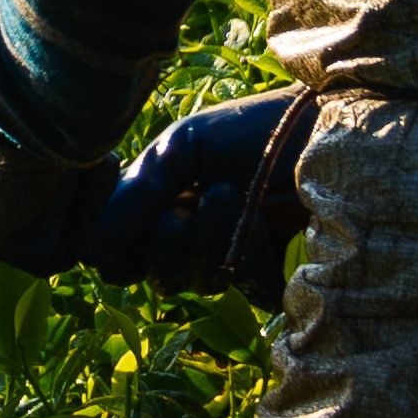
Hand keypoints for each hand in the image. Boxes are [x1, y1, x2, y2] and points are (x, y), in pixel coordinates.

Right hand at [79, 88, 310, 298]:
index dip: (115, 240)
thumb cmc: (252, 129)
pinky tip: (260, 222)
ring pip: (190, 280)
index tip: (132, 208)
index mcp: (160, 204)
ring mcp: (230, 259)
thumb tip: (91, 256)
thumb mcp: (180, 148)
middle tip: (192, 197)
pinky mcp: (271, 276)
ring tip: (230, 195)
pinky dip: (244, 254)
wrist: (326, 129)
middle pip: (148, 271)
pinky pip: (240, 288)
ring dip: (205, 237)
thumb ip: (134, 196)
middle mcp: (190, 237)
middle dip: (163, 235)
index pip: (117, 251)